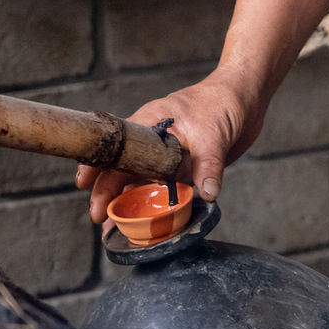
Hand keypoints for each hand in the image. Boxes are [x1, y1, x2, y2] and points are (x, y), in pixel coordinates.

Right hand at [76, 65, 267, 223]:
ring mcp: (166, 157)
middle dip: (108, 194)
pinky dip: (156, 208)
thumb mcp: (213, 134)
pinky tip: (151, 226)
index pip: (115, 147)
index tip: (83, 184)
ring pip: (140, 184)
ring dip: (129, 206)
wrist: (245, 98)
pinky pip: (164, 192)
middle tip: (99, 219)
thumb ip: (208, 166)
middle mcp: (152, 143)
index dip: (97, 166)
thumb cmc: (222, 103)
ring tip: (116, 231)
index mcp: (149, 124)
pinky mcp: (183, 169)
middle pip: (122, 170)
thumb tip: (207, 195)